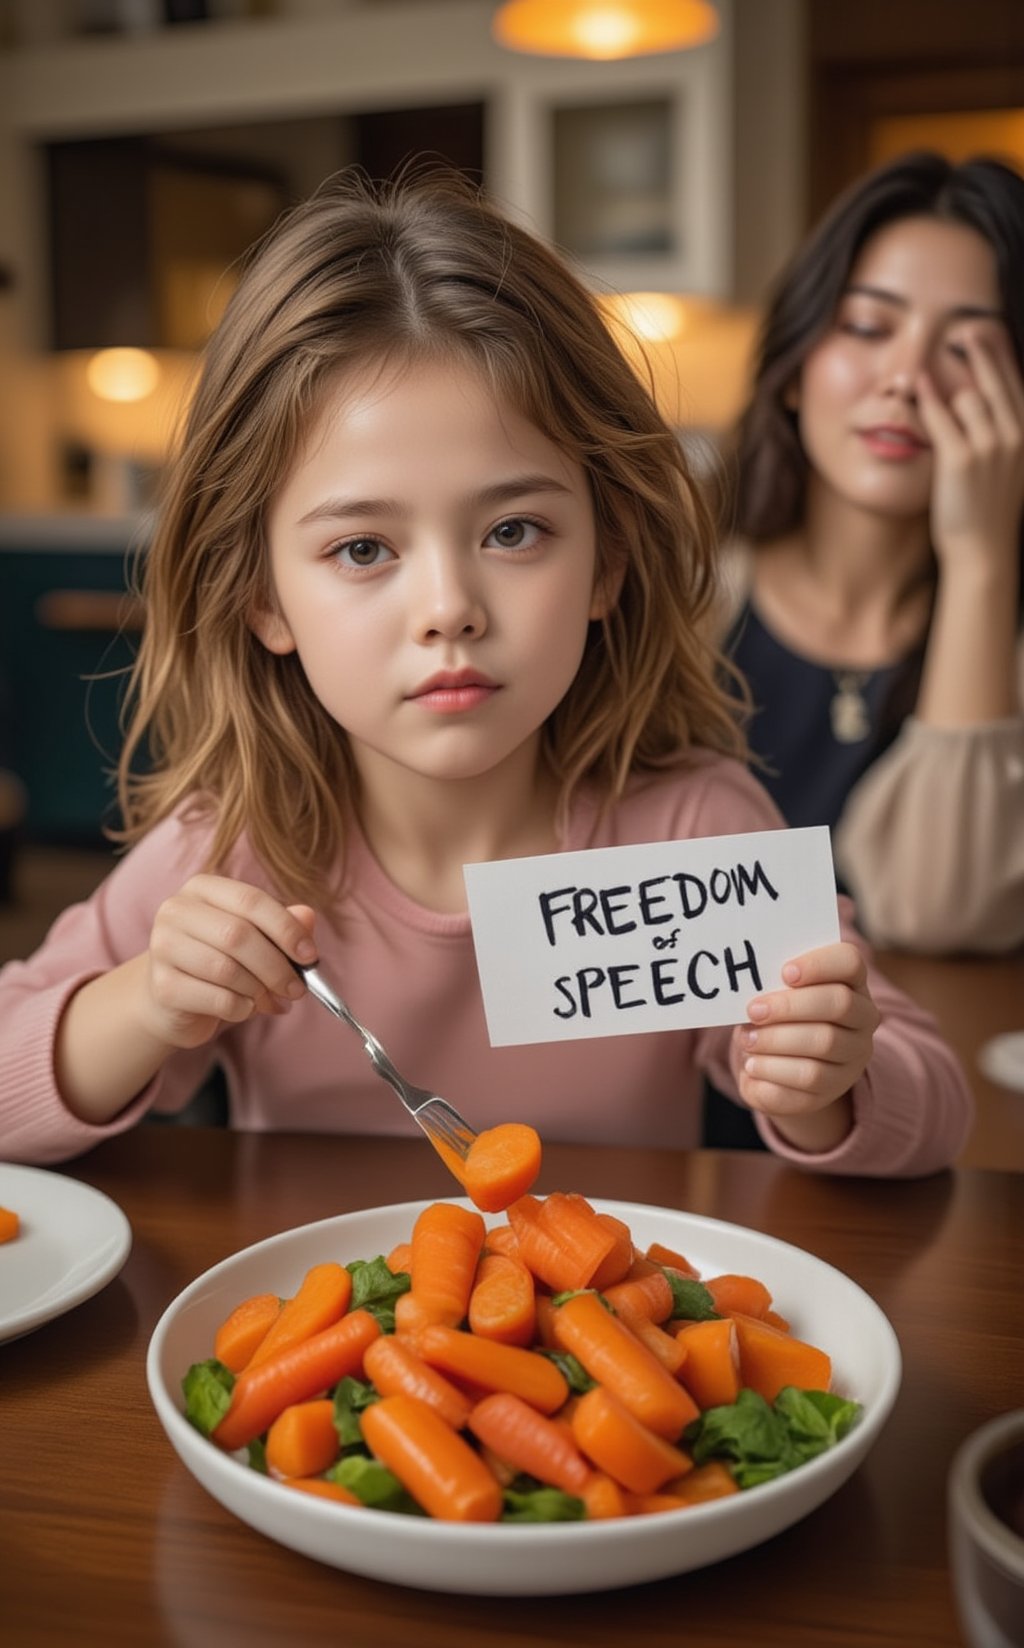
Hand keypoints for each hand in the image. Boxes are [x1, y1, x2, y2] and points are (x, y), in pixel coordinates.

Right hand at [141, 875, 317, 1049]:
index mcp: (202, 888)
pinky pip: (218, 1000)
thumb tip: (308, 916)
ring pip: (226, 970)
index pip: (251, 900)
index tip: (310, 956)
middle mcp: (176, 911)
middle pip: (238, 935)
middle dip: (277, 967)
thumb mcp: (255, 940)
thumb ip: (282, 926)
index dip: (286, 928)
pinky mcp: (162, 987)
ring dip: (259, 990)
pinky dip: (242, 1009)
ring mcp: (162, 948)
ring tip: (270, 1000)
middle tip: (297, 989)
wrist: (172, 1000)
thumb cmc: (220, 962)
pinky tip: (243, 1008)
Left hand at [734, 942, 879, 1140]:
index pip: (849, 962)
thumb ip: (770, 984)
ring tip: (747, 1040)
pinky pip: (809, 1078)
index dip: (819, 964)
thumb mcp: (776, 996)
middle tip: (754, 1011)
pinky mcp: (836, 1087)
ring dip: (777, 1040)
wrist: (782, 1068)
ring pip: (824, 1042)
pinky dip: (774, 1070)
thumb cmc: (779, 1017)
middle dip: (790, 1006)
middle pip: (839, 1003)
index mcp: (851, 983)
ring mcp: (854, 1055)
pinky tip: (753, 1065)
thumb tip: (746, 983)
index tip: (785, 972)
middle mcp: (862, 1018)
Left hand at [919, 334, 1023, 578]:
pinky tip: (917, 385)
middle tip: (966, 331)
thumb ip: (1006, 437)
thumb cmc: (990, 512)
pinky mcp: (961, 459)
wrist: (982, 552)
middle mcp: (1017, 436)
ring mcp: (990, 446)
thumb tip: (987, 406)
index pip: (1016, 386)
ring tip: (930, 373)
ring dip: (948, 388)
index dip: (1001, 358)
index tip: (990, 334)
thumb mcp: (1011, 470)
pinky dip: (928, 400)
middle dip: (982, 353)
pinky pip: (940, 418)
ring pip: (968, 398)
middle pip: (995, 382)